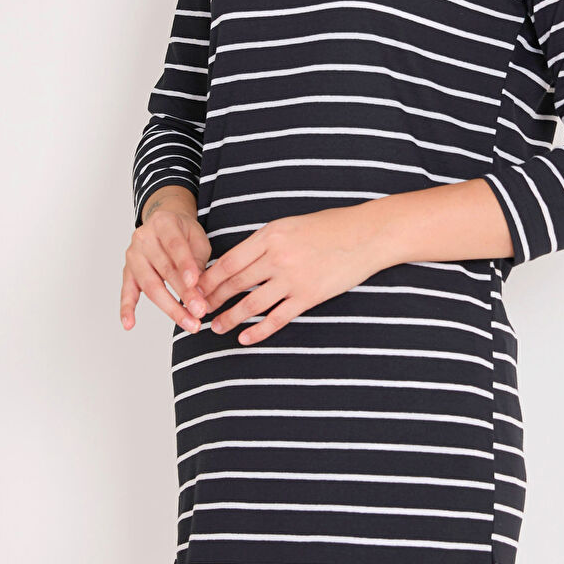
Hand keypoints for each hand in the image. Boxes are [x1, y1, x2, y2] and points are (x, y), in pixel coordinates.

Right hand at [121, 207, 212, 332]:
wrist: (165, 224)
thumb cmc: (184, 234)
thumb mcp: (198, 239)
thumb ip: (198, 261)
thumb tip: (199, 290)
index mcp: (163, 223)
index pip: (175, 246)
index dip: (185, 265)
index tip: (195, 283)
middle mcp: (144, 238)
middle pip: (164, 270)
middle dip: (184, 293)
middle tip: (200, 311)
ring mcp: (133, 255)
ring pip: (150, 285)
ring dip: (170, 307)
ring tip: (188, 322)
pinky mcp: (128, 271)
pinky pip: (127, 291)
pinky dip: (127, 308)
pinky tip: (129, 324)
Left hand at [195, 205, 386, 345]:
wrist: (367, 235)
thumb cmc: (331, 227)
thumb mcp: (291, 225)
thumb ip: (266, 242)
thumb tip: (240, 261)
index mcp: (270, 235)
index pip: (229, 261)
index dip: (210, 278)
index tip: (197, 288)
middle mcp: (278, 257)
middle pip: (235, 283)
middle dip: (213, 299)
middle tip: (199, 310)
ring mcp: (293, 278)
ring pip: (252, 304)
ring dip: (230, 318)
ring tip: (216, 327)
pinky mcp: (309, 296)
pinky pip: (278, 318)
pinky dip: (259, 331)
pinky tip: (245, 338)